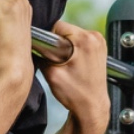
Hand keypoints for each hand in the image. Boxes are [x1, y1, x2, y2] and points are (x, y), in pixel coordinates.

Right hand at [42, 19, 110, 133]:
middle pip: (65, 29)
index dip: (48, 39)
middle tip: (59, 62)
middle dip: (57, 44)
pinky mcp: (100, 48)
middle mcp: (96, 37)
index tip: (50, 54)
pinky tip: (74, 64)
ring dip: (65, 46)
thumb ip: (42, 53)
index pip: (56, 26)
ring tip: (68, 64)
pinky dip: (74, 49)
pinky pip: (79, 41)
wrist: (92, 107)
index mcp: (85, 40)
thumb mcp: (51, 73)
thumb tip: (33, 43)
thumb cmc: (75, 94)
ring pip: (71, 35)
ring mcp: (100, 42)